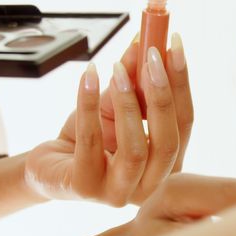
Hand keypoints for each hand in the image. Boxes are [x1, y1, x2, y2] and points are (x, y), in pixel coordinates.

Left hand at [24, 34, 192, 205]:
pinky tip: (88, 75)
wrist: (50, 167)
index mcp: (167, 164)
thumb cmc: (89, 139)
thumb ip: (133, 78)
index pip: (185, 122)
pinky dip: (89, 103)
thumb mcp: (114, 104)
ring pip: (135, 149)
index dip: (182, 83)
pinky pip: (91, 142)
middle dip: (161, 94)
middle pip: (168, 141)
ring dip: (127, 102)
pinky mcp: (86, 188)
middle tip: (150, 55)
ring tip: (116, 69)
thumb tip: (144, 42)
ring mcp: (119, 193)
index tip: (175, 45)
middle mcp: (150, 185)